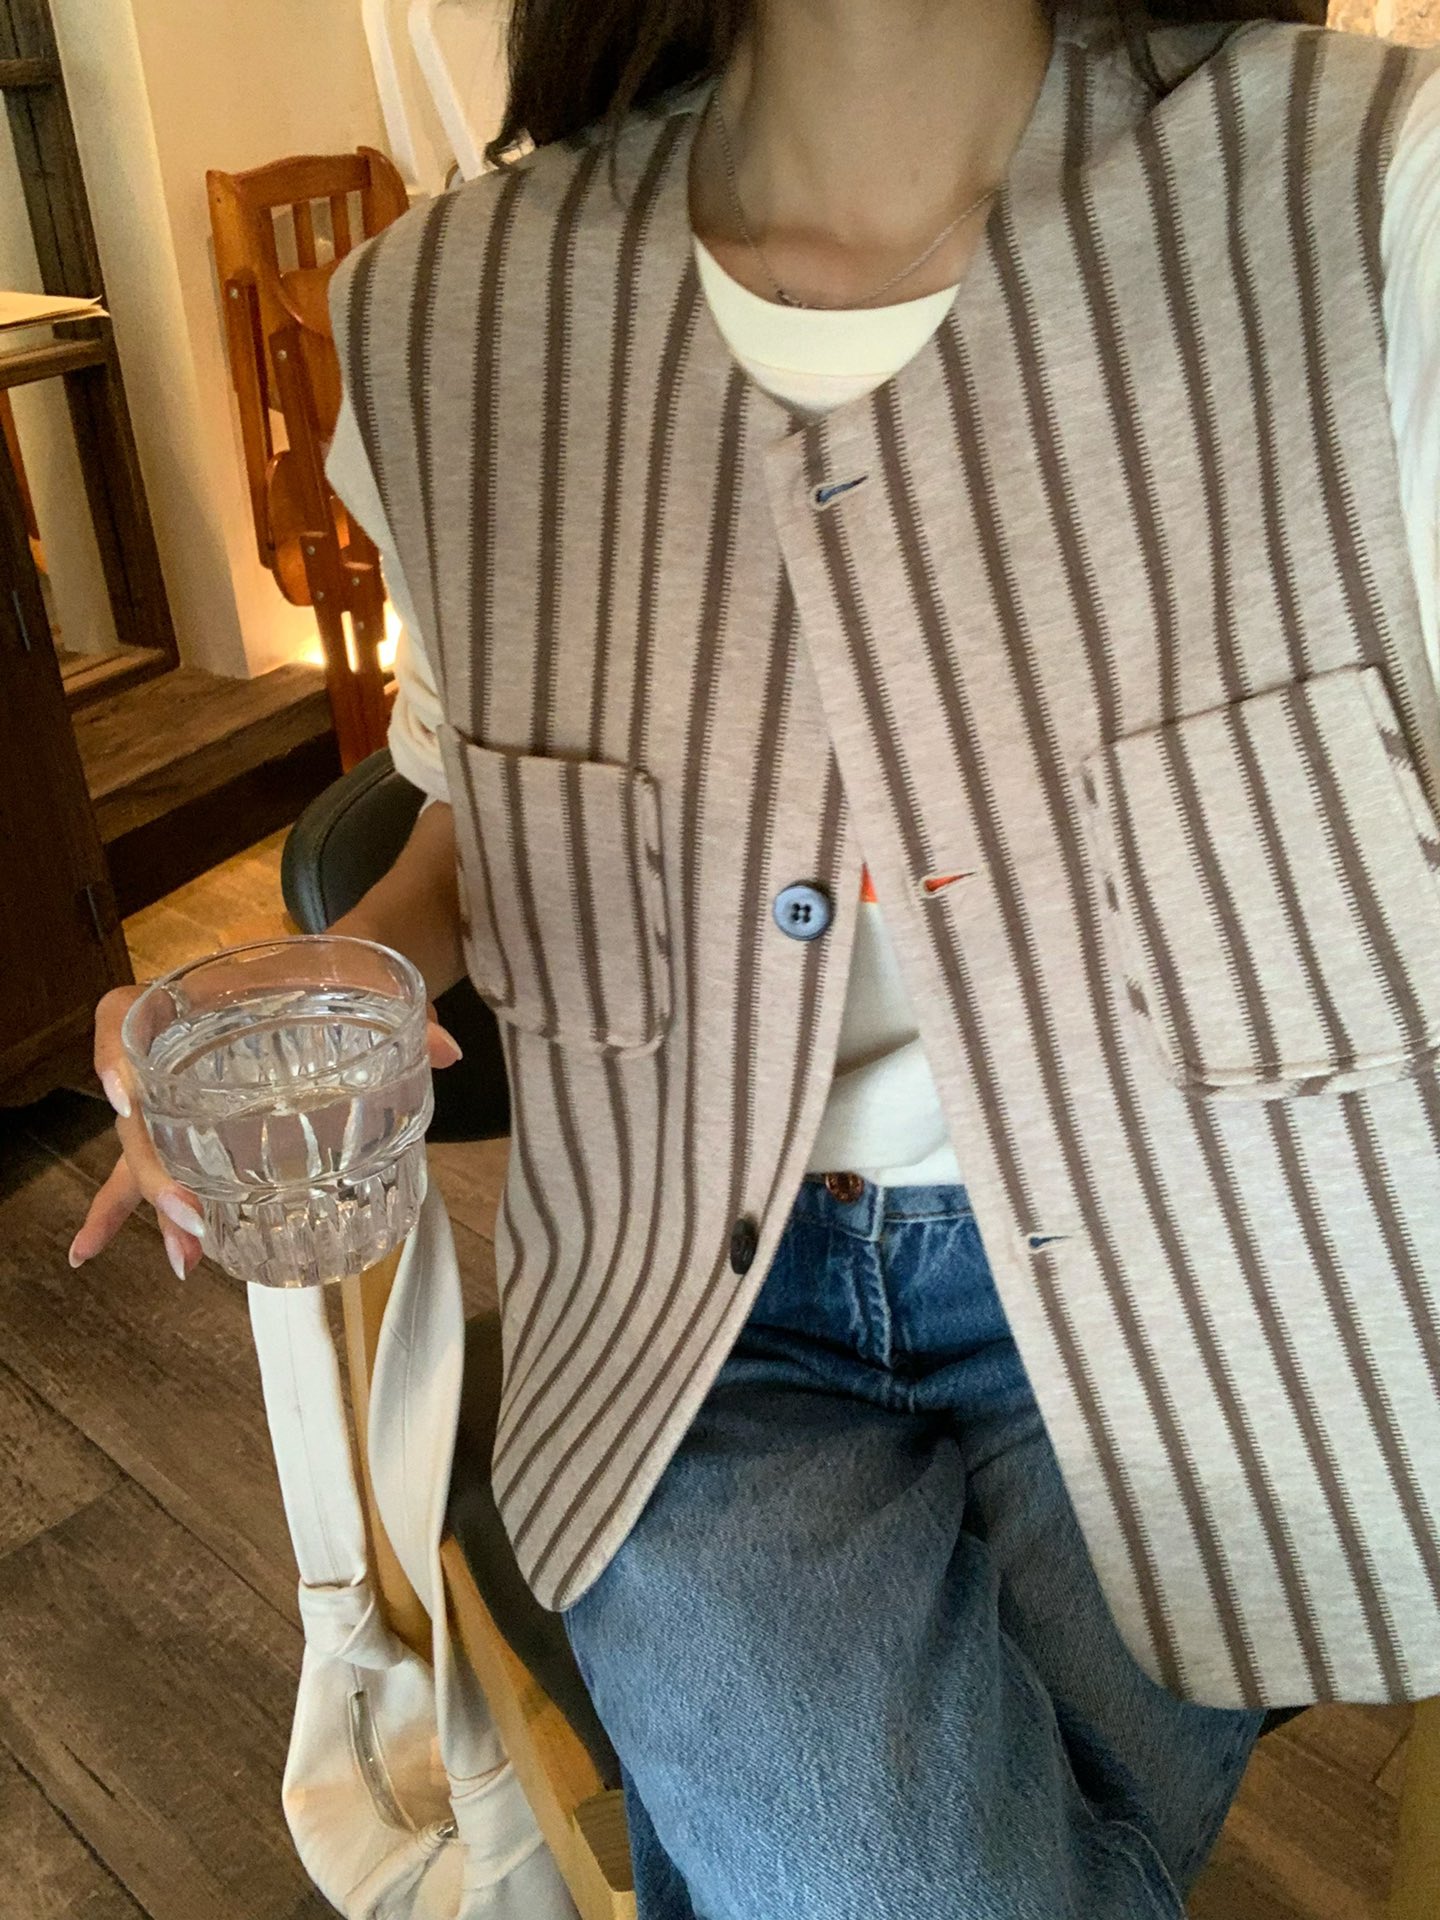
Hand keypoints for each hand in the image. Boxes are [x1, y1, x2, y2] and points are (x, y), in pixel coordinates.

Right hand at [68, 983, 462, 1278]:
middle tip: (189, 1212)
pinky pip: (176, 1169)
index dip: (110, 1052)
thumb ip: (403, 1007)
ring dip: (159, 1205)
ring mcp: (189, 1093)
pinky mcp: (210, 1126)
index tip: (125, 1098)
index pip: (124, 1013)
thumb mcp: (368, 974)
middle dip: (154, 1167)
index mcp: (202, 1000)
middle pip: (138, 1109)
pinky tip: (180, 1261)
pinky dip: (166, 1215)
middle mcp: (179, 1049)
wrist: (353, 966)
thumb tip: (446, 1049)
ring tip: (187, 1255)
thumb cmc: (343, 964)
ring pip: (149, 1150)